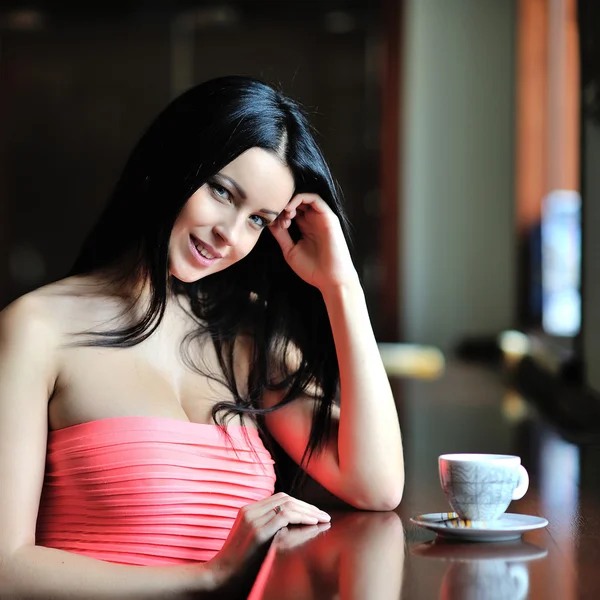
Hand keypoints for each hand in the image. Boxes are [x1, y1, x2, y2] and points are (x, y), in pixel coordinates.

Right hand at [209, 492, 330, 588]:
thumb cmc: (237, 563)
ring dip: (308, 511)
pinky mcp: (258, 532)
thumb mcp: (250, 538)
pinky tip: (313, 523)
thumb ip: (264, 527)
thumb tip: (289, 525)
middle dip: (307, 506)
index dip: (300, 503)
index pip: (280, 498)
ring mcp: (253, 520)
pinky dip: (302, 517)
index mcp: (248, 510)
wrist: (219, 576)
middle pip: (285, 498)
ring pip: (288, 504)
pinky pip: (285, 516)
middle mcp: (250, 510)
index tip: (315, 512)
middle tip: (324, 515)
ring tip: (322, 519)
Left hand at [269, 194, 358, 291]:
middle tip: (278, 219)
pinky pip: (314, 199)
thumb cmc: (312, 269)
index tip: (272, 224)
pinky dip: (300, 199)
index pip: (290, 211)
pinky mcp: (328, 217)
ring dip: (291, 202)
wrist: (331, 279)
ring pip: (304, 198)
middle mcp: (313, 220)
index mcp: (304, 228)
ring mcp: (321, 218)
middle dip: (283, 206)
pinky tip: (290, 210)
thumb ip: (280, 235)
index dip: (278, 213)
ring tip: (285, 214)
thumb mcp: (290, 250)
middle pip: (296, 202)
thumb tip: (269, 220)